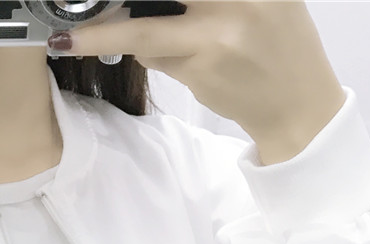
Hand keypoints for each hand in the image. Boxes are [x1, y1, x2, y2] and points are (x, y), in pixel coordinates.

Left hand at [54, 1, 345, 163]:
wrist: (298, 106)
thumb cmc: (279, 44)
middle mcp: (236, 1)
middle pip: (156, 0)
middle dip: (108, 11)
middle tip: (71, 20)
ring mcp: (217, 37)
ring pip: (145, 30)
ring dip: (109, 32)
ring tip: (76, 37)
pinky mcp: (202, 71)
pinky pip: (157, 57)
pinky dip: (146, 53)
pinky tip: (151, 52)